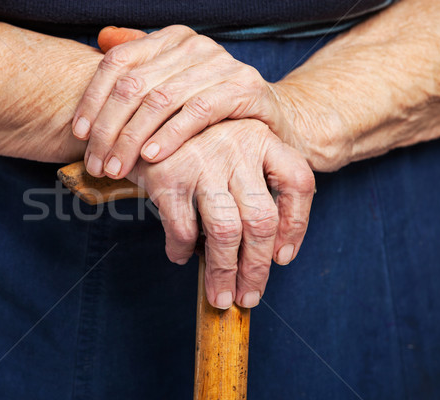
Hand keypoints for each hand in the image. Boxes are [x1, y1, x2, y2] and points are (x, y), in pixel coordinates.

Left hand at [73, 25, 282, 178]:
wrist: (271, 121)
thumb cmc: (213, 111)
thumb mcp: (173, 85)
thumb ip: (140, 64)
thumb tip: (103, 37)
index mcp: (170, 39)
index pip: (117, 63)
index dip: (93, 99)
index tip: (80, 135)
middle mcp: (194, 45)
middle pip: (134, 84)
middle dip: (109, 129)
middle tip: (97, 164)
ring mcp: (221, 64)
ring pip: (160, 99)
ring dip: (132, 138)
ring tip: (117, 168)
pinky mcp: (244, 88)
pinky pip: (197, 111)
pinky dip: (170, 135)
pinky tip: (152, 156)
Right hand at [126, 119, 314, 308]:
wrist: (141, 114)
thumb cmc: (193, 141)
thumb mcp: (233, 147)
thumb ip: (254, 183)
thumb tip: (268, 252)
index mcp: (263, 138)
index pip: (298, 183)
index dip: (297, 226)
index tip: (282, 258)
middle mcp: (238, 146)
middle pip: (262, 220)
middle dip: (256, 268)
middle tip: (249, 295)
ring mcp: (203, 160)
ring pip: (226, 232)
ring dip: (224, 272)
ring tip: (221, 296)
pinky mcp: (168, 176)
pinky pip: (183, 229)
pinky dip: (182, 251)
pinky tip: (181, 256)